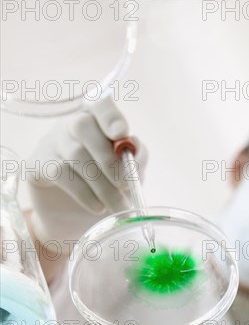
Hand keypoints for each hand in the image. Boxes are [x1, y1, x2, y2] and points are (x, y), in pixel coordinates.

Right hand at [27, 95, 146, 245]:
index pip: (99, 104)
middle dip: (108, 157)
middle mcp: (69, 126)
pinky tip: (98, 207)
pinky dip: (85, 193)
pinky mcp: (37, 165)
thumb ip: (135, 158)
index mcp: (96, 121)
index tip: (122, 133)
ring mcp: (50, 143)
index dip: (110, 116)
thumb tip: (135, 145)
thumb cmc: (105, 190)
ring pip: (76, 154)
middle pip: (83, 125)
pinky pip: (61, 174)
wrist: (75, 219)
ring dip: (102, 185)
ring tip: (118, 205)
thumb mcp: (127, 174)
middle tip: (124, 185)